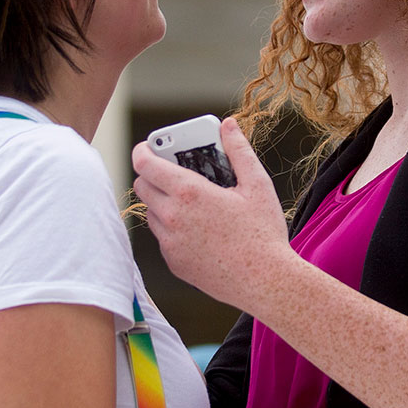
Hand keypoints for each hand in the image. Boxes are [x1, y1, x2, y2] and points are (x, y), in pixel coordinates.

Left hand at [131, 118, 292, 311]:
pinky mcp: (174, 262)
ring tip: (192, 203)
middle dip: (153, 175)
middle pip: (142, 187)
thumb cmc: (263, 233)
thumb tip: (228, 126)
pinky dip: (173, 229)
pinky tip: (199, 230)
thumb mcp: (257, 184)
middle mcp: (172, 217)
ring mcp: (170, 242)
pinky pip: (163, 238)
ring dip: (163, 203)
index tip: (148, 147)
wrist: (265, 282)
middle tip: (174, 172)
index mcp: (189, 192)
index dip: (143, 150)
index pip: (145, 164)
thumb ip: (238, 151)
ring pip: (151, 213)